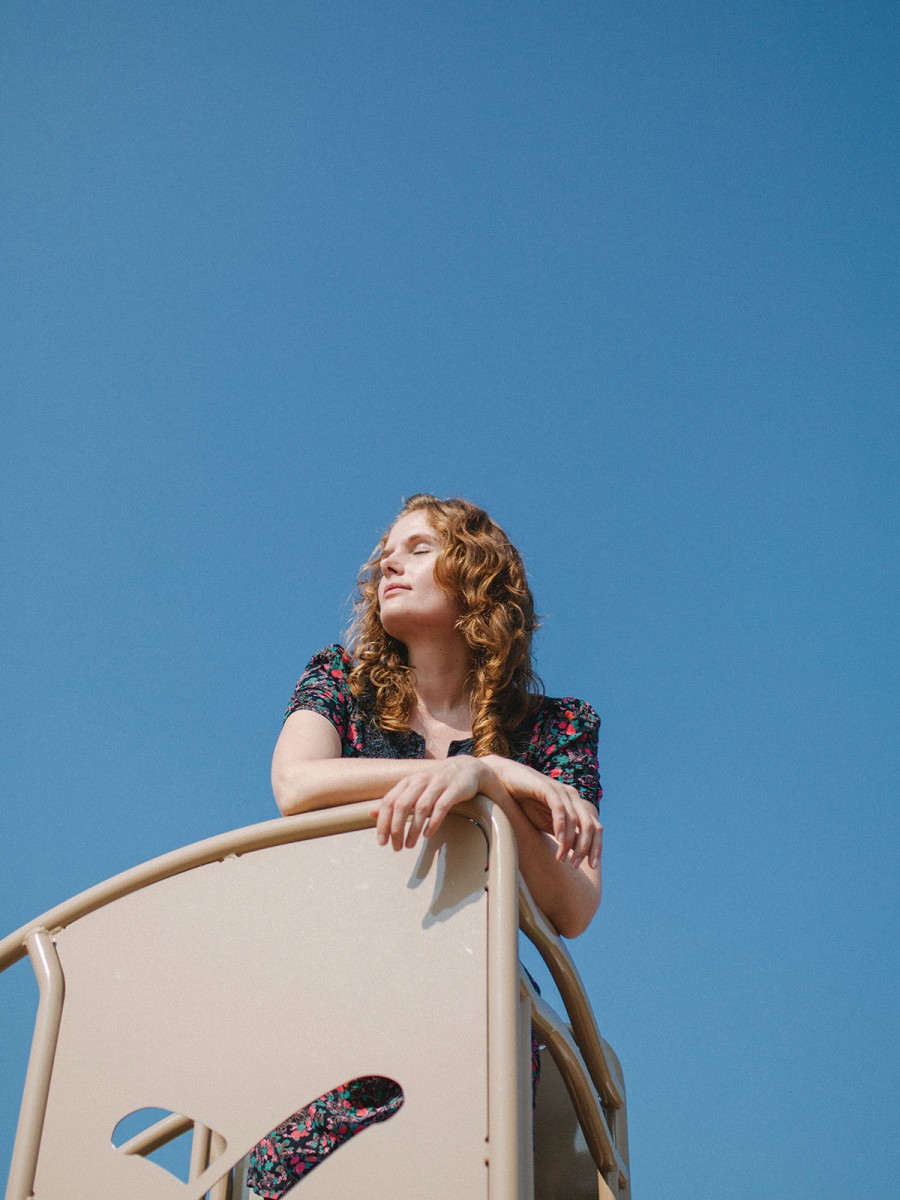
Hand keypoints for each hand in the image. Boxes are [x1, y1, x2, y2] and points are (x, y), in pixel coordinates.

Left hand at [370, 756, 486, 850]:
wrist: (468, 769)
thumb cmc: (436, 783)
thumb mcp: (413, 789)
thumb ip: (395, 801)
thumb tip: (372, 813)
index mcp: (408, 781)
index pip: (389, 801)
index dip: (383, 822)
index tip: (382, 842)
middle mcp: (421, 780)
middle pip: (402, 805)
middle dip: (396, 829)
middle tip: (396, 848)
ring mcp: (438, 784)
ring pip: (421, 808)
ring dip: (413, 829)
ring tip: (409, 845)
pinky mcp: (454, 789)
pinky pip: (441, 807)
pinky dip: (433, 822)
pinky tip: (427, 835)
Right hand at [482, 755, 602, 870]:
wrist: (504, 780)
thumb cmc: (526, 802)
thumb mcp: (548, 823)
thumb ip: (563, 834)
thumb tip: (577, 853)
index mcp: (576, 806)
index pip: (595, 828)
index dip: (596, 847)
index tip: (591, 865)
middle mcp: (573, 797)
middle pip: (591, 826)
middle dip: (586, 849)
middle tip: (574, 865)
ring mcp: (561, 791)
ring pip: (576, 821)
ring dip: (570, 843)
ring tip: (561, 859)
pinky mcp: (548, 788)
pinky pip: (560, 809)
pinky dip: (561, 827)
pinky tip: (558, 841)